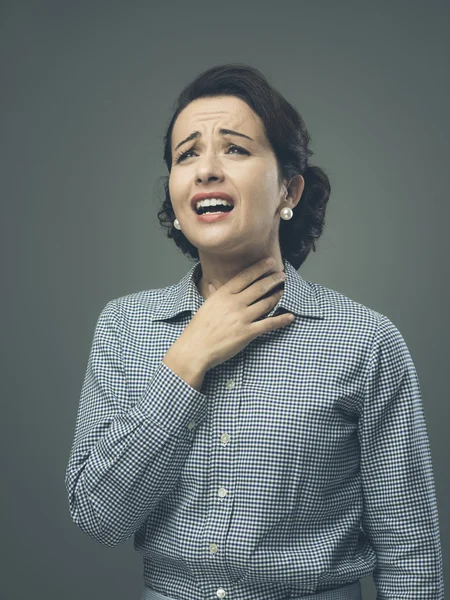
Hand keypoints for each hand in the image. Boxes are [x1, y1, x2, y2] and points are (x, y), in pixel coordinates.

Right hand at [178, 257, 294, 371]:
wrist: (195, 348)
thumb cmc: (199, 328)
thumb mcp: (206, 306)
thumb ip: (213, 295)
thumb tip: (213, 285)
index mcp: (223, 294)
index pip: (245, 276)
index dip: (260, 268)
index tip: (271, 261)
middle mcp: (234, 303)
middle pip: (259, 287)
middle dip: (273, 279)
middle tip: (282, 275)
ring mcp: (242, 318)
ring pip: (266, 303)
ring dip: (277, 296)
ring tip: (283, 291)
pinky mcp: (247, 333)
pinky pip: (269, 324)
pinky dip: (281, 320)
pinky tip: (290, 316)